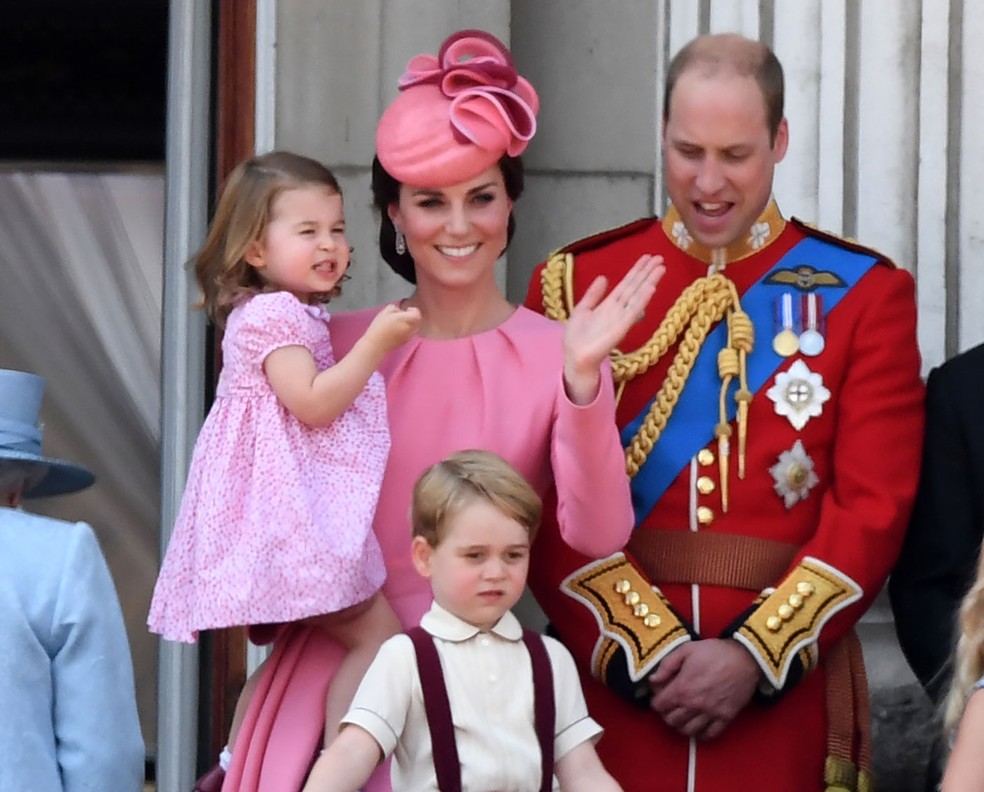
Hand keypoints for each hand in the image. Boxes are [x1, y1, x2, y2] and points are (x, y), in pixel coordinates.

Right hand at [363, 303, 420, 352]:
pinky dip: (406, 330)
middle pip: (417, 321)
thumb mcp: (384, 312)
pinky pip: (409, 334)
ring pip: (414, 328)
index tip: (407, 309)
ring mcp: (408, 336)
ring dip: (409, 324)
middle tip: (403, 316)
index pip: (417, 314)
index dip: (413, 310)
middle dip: (412, 317)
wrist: (376, 344)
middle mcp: (410, 328)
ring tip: (398, 323)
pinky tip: (396, 331)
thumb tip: (399, 310)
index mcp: (405, 319)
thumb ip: (394, 308)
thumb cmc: (379, 328)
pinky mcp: (405, 342)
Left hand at [562, 254, 664, 403]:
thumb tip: (603, 277)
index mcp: (609, 304)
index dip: (636, 270)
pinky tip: (651, 287)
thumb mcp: (582, 309)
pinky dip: (642, 299)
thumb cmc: (577, 337)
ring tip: (660, 268)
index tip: (647, 257)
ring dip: (649, 281)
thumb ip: (593, 294)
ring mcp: (621, 317)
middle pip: (635, 287)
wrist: (575, 357)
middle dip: (647, 272)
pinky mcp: (621, 327)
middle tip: (660, 257)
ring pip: (637, 295)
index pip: (626, 284)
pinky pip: (633, 311)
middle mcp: (618, 309)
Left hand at [648, 639, 759, 740]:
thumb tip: (653, 680)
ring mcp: (710, 713)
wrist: (744, 658)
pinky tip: (699, 724)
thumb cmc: (715, 652)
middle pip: (671, 721)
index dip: (656, 700)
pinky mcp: (725, 717)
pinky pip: (709, 734)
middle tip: (671, 705)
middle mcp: (694, 704)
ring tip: (683, 716)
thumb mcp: (685, 650)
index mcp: (682, 688)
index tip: (661, 695)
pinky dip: (701, 733)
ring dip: (682, 725)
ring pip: (688, 731)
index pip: (659, 706)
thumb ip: (666, 665)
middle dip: (667, 713)